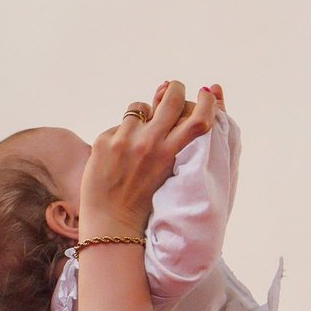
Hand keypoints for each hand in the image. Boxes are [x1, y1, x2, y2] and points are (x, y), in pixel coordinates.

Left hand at [77, 80, 219, 238]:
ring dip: (142, 116)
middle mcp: (149, 143)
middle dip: (175, 88)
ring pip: (139, 107)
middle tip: (173, 88)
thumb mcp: (166, 170)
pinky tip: (117, 158)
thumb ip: (172, 140)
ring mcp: (125, 140)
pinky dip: (121, 136)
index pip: (198, 120)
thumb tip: (168, 94)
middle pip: (171, 98)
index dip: (206, 102)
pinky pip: (118, 125)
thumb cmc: (143, 198)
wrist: (112, 222)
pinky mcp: (104, 142)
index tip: (206, 93)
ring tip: (136, 139)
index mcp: (169, 155)